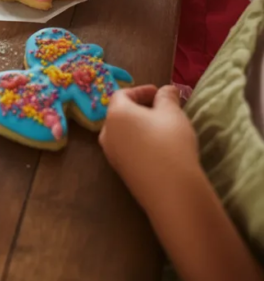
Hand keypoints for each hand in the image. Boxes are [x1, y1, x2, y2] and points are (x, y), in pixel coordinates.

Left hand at [99, 84, 199, 213]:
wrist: (171, 190)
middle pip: (119, 114)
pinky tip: (158, 149)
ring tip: (160, 128)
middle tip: (160, 109)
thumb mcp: (173, 113)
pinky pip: (127, 151)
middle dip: (139, 109)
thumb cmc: (170, 143)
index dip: (140, 90)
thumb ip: (167, 97)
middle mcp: (108, 134)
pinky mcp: (122, 174)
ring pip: (122, 134)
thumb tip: (166, 90)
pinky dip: (138, 144)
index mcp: (115, 115)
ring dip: (138, 127)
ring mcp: (112, 156)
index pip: (122, 94)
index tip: (158, 92)